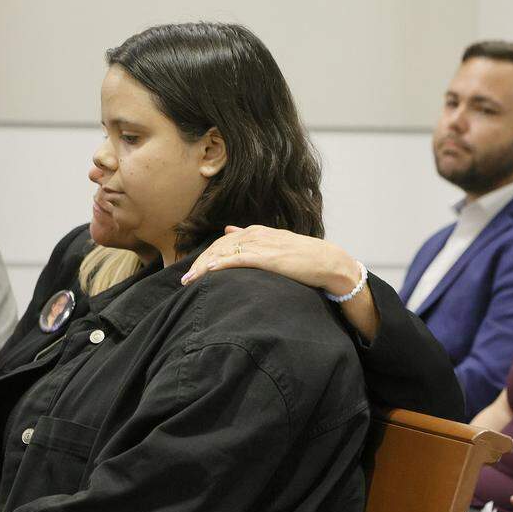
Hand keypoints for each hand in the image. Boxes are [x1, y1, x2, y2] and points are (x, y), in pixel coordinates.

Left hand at [181, 225, 360, 296]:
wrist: (327, 261)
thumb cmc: (304, 257)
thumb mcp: (275, 242)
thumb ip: (251, 238)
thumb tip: (228, 231)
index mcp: (257, 232)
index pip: (222, 243)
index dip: (205, 257)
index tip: (192, 271)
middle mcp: (256, 235)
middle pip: (218, 248)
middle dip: (198, 263)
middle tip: (184, 279)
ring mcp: (261, 245)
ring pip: (224, 253)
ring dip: (203, 267)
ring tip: (189, 280)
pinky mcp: (268, 257)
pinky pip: (239, 259)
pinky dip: (221, 264)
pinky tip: (208, 272)